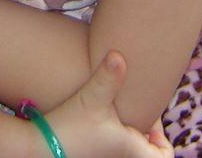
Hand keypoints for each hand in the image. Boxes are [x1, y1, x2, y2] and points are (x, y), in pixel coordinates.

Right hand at [44, 51, 172, 157]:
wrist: (37, 147)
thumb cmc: (68, 128)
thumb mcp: (91, 99)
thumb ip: (108, 76)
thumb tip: (118, 54)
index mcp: (131, 151)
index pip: (164, 157)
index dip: (163, 139)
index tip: (151, 118)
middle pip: (146, 149)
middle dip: (146, 130)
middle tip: (137, 106)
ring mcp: (106, 157)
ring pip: (129, 146)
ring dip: (129, 130)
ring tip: (120, 107)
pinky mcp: (92, 153)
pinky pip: (114, 145)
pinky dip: (115, 133)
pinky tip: (102, 114)